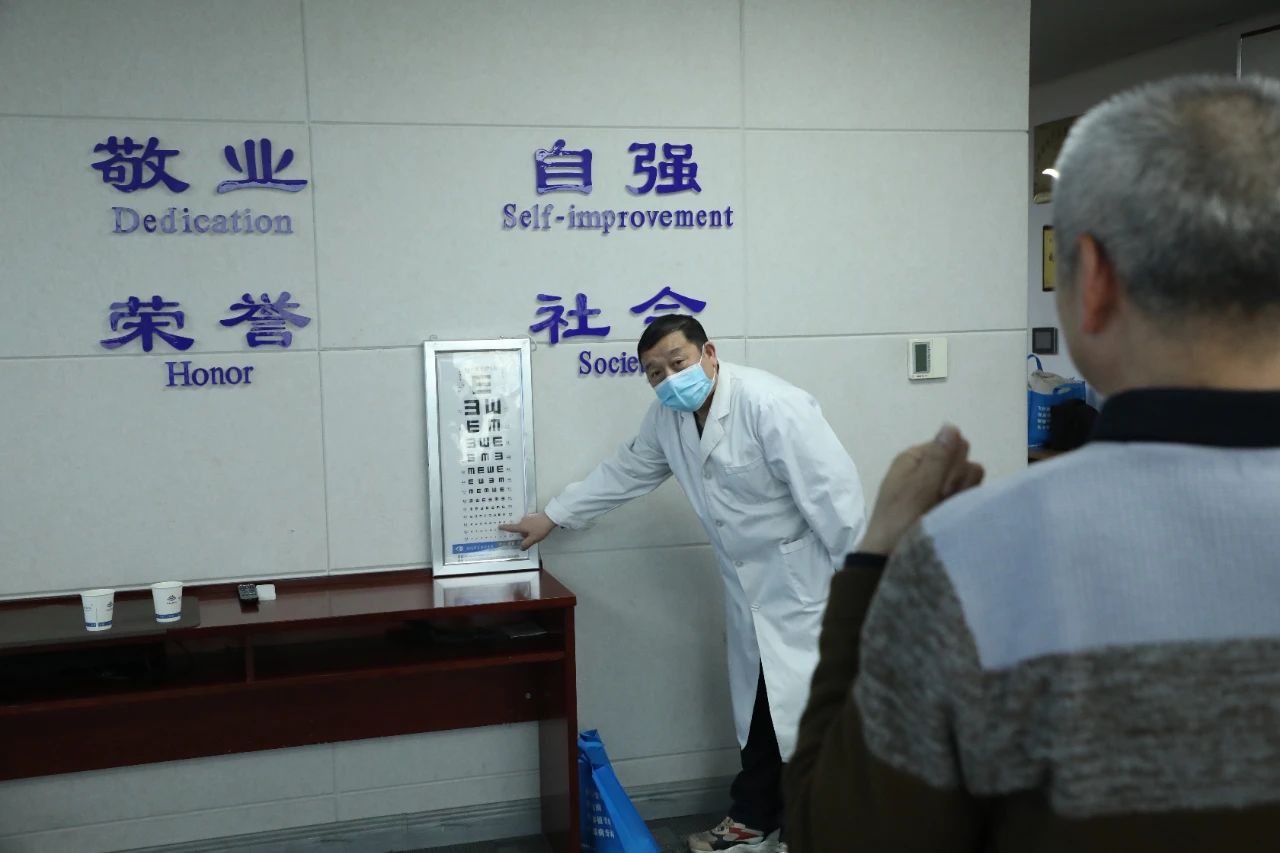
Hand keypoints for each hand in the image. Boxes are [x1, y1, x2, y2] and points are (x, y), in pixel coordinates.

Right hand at [499, 512, 556, 550]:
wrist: (551, 518)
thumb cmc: (540, 529)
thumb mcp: (533, 539)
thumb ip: (526, 544)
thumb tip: (520, 548)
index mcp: (521, 526)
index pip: (511, 528)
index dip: (504, 528)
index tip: (499, 526)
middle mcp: (523, 521)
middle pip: (519, 529)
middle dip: (523, 534)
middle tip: (530, 538)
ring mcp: (528, 517)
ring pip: (525, 526)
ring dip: (528, 531)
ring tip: (536, 534)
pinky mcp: (534, 516)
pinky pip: (529, 523)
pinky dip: (531, 527)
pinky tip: (538, 530)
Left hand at [859, 425, 983, 555]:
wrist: (891, 556)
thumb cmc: (900, 519)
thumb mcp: (918, 486)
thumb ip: (939, 457)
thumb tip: (951, 426)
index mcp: (915, 458)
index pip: (953, 443)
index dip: (953, 462)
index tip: (940, 484)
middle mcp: (928, 468)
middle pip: (965, 460)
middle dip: (957, 480)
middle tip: (939, 499)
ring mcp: (939, 487)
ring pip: (971, 478)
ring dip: (960, 494)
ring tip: (941, 511)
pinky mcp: (947, 504)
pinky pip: (969, 495)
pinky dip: (962, 504)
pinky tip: (950, 515)